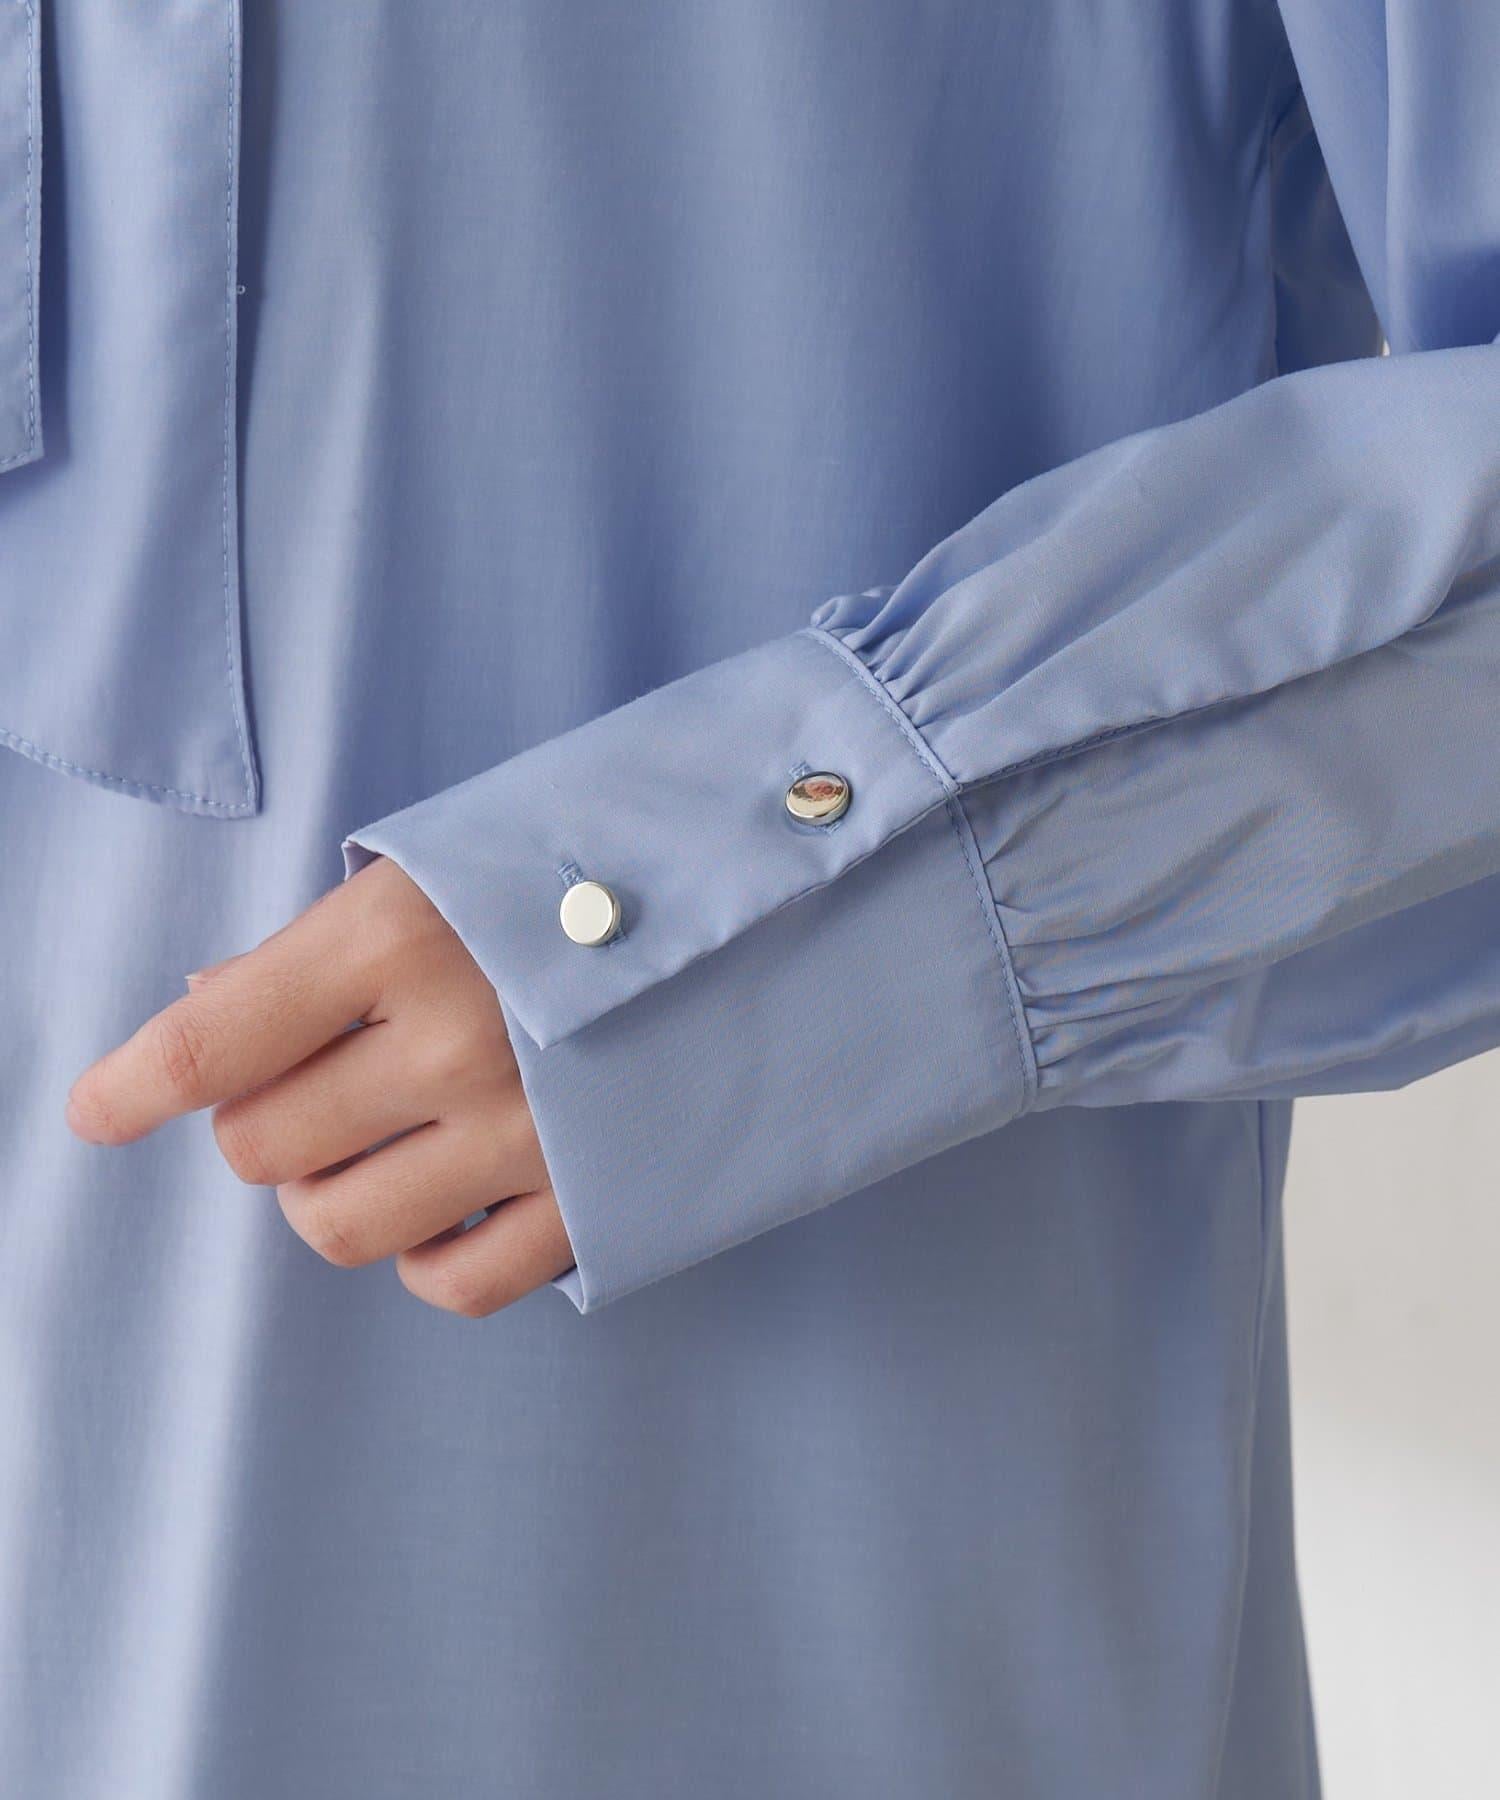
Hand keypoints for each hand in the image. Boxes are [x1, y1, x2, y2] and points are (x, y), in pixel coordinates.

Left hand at [65, 858, 572, 1316]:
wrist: (782, 916)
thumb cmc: (602, 871)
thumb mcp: (453, 862)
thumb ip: (324, 942)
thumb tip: (206, 1012)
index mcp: (408, 935)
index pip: (218, 1038)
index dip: (135, 1081)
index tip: (97, 1108)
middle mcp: (455, 1046)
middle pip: (259, 1147)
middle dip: (254, 1121)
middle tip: (302, 1084)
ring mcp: (525, 1139)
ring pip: (336, 1226)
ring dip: (324, 1190)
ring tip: (372, 1142)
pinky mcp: (589, 1206)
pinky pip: (451, 1283)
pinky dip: (420, 1254)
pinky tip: (439, 1203)